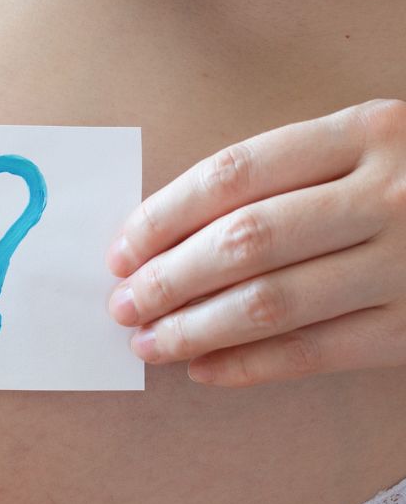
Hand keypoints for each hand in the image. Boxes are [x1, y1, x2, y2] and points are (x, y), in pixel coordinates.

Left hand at [105, 99, 405, 385]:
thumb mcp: (376, 147)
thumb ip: (294, 176)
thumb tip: (175, 235)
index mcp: (367, 132)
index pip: (235, 174)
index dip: (165, 214)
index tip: (123, 248)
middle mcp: (389, 194)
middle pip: (245, 240)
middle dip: (168, 278)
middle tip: (123, 303)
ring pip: (273, 302)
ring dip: (195, 328)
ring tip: (148, 342)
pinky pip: (316, 353)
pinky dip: (249, 367)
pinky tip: (204, 370)